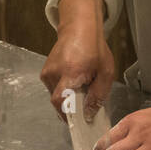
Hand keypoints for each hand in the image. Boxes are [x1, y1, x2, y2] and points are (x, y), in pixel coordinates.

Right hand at [40, 0, 113, 122]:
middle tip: (85, 105)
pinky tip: (74, 82)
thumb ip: (98, 95)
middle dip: (71, 108)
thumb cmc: (95, 49)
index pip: (60, 101)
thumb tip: (89, 114)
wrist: (79, 28)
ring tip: (81, 88)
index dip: (67, 115)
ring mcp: (47, 72)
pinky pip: (53, 89)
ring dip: (68, 98)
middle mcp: (54, 73)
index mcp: (70, 72)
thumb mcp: (105, 73)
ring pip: (55, 96)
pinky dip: (63, 91)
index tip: (78, 121)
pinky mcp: (45, 72)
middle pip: (58, 102)